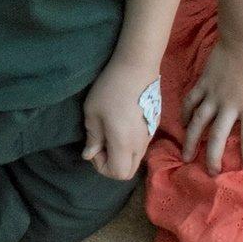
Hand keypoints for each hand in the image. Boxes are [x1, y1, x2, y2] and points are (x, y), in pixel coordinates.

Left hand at [82, 58, 158, 180]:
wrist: (136, 68)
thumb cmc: (110, 89)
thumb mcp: (92, 113)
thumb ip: (93, 137)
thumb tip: (89, 155)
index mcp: (124, 145)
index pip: (117, 173)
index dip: (101, 165)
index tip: (95, 145)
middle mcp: (140, 145)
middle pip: (128, 171)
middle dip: (111, 163)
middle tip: (101, 141)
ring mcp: (149, 136)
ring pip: (135, 159)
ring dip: (120, 153)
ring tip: (110, 130)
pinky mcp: (153, 127)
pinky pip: (140, 146)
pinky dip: (129, 144)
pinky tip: (120, 123)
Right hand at [180, 39, 242, 178]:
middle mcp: (229, 105)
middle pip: (217, 137)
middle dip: (213, 158)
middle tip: (212, 174)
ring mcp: (213, 95)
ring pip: (197, 122)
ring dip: (191, 141)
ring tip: (186, 157)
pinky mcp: (203, 84)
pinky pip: (190, 102)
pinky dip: (184, 114)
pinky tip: (183, 125)